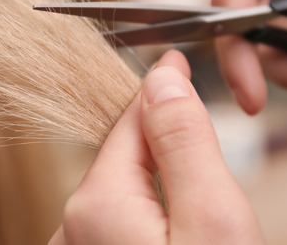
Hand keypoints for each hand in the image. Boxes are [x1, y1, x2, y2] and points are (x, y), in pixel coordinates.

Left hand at [49, 50, 263, 244]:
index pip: (130, 122)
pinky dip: (150, 216)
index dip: (161, 91)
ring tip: (200, 201)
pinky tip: (182, 233)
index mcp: (96, 204)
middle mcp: (73, 228)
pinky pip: (122, 226)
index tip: (178, 60)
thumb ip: (185, 144)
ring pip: (125, 192)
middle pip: (125, 157)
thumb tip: (162, 80)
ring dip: (158, 182)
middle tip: (205, 135)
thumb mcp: (213, 217)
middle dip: (163, 143)